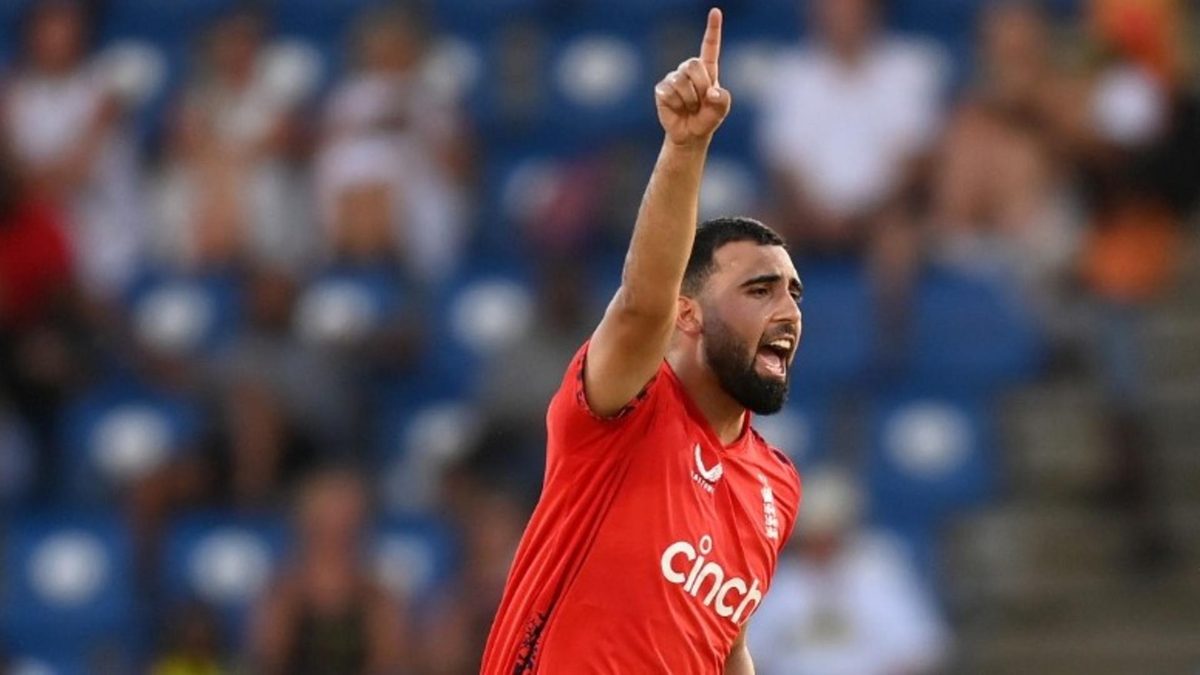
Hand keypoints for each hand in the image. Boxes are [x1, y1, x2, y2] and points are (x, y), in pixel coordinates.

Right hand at [655, 8, 731, 146]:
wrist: (690, 135)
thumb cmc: (707, 119)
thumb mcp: (721, 110)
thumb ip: (723, 100)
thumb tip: (711, 93)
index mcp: (707, 69)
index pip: (710, 46)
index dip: (713, 29)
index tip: (716, 11)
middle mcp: (689, 70)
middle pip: (693, 64)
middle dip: (701, 84)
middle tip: (702, 101)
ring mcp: (673, 78)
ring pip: (681, 80)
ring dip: (689, 99)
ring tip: (690, 108)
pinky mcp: (661, 89)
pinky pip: (669, 92)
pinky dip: (677, 104)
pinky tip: (678, 109)